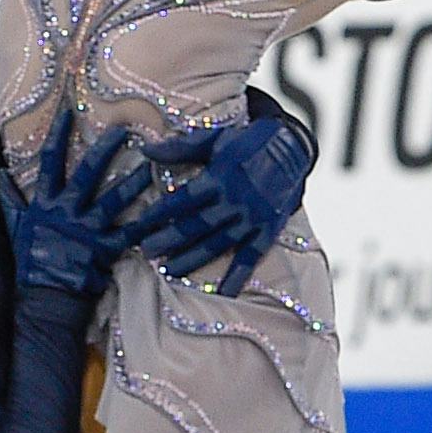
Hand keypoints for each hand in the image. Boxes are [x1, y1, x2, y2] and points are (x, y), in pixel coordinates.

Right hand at [7, 123, 150, 297]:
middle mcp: (66, 212)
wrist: (44, 300)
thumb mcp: (14, 228)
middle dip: (106, 148)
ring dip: (135, 180)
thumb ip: (9, 199)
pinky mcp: (104, 250)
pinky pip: (129, 232)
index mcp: (45, 204)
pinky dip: (146, 222)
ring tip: (153, 165)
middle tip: (125, 129)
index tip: (68, 112)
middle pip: (89, 172)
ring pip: (115, 199)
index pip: (51, 162)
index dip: (58, 135)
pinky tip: (163, 210)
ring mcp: (87, 230)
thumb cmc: (30, 263)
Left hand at [119, 109, 310, 291]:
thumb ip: (180, 148)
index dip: (159, 214)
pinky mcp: (268, 231)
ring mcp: (252, 218)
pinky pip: (251, 257)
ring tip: (168, 270)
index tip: (139, 225)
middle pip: (196, 226)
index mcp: (220, 177)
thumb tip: (146, 150)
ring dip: (192, 259)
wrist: (292, 148)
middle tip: (145, 252)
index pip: (182, 200)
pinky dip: (238, 276)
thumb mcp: (214, 139)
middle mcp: (235, 200)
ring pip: (217, 244)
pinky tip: (223, 293)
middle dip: (169, 240)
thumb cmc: (248, 142)